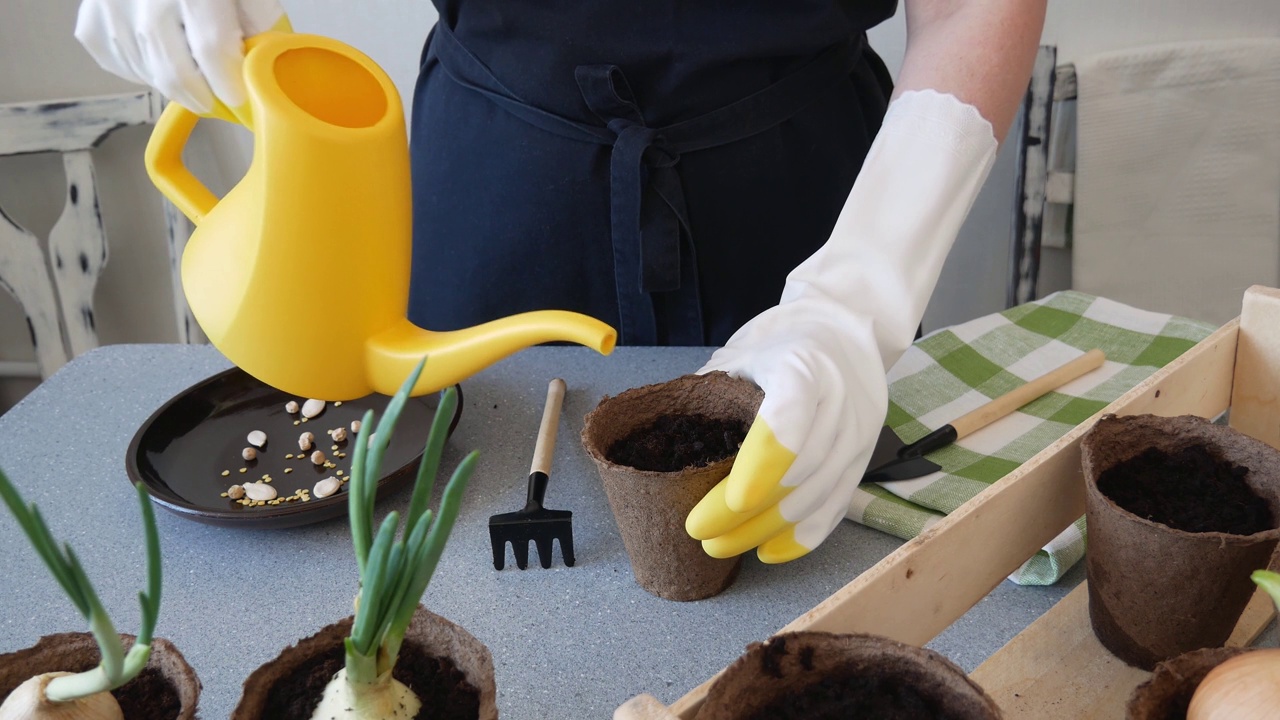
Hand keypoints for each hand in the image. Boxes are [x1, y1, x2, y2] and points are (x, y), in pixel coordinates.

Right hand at [75, 0, 287, 115]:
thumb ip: (257, 18)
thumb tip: (257, 66)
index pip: (211, 47)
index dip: (227, 82)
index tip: (239, 100)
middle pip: (171, 67)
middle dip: (198, 95)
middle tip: (212, 102)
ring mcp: (111, 3)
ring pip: (144, 67)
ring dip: (170, 83)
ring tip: (188, 76)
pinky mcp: (92, 12)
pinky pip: (114, 58)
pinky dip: (138, 68)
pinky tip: (156, 56)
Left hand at [685, 90, 998, 562]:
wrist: (868, 296)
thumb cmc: (801, 314)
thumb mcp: (752, 340)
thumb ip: (723, 385)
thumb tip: (678, 423)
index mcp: (810, 366)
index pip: (776, 439)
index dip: (741, 484)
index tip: (706, 513)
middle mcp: (845, 399)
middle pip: (799, 477)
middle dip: (747, 515)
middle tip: (703, 536)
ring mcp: (865, 422)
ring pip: (826, 491)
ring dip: (777, 527)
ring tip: (734, 546)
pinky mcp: (872, 438)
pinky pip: (847, 492)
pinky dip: (813, 522)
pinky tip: (781, 543)